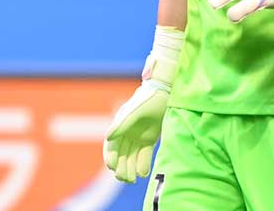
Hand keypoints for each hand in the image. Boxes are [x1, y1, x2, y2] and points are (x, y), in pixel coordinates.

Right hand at [103, 65, 169, 182]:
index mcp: (120, 126)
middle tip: (124, 178)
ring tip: (132, 180)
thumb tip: (107, 138)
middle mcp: (126, 134)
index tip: (112, 167)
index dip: (111, 157)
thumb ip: (122, 124)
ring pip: (131, 157)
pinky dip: (143, 165)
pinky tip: (143, 174)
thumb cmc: (148, 100)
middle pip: (121, 155)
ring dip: (130, 169)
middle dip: (121, 167)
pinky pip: (143, 155)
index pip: (112, 146)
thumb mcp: (135, 111)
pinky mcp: (148, 140)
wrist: (165, 94)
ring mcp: (137, 138)